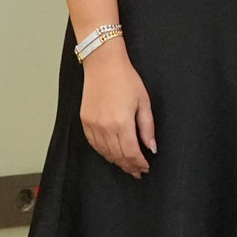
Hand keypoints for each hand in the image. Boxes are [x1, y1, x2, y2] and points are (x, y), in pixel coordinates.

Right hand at [78, 41, 155, 177]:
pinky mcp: (85, 121)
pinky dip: (103, 152)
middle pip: (118, 156)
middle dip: (129, 166)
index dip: (139, 163)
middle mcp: (105, 126)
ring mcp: (93, 125)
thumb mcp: (143, 102)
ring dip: (117, 162)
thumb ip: (147, 127)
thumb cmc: (125, 79)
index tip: (145, 168)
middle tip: (137, 172)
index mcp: (122, 122)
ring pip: (105, 153)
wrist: (103, 64)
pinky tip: (111, 154)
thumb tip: (151, 147)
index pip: (131, 152)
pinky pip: (94, 144)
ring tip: (126, 166)